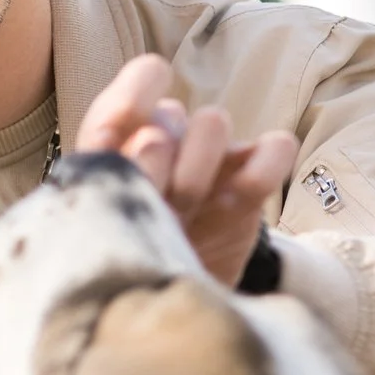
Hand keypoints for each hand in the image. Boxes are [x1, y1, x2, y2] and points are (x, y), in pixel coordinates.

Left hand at [75, 54, 298, 286]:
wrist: (164, 291)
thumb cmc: (122, 246)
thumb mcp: (98, 215)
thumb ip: (109, 172)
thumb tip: (150, 140)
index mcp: (120, 135)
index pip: (137, 83)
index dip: (133, 98)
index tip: (122, 137)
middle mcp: (167, 136)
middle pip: (169, 112)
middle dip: (156, 165)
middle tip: (146, 208)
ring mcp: (212, 158)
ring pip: (213, 121)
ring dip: (194, 172)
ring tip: (180, 218)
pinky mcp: (250, 183)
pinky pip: (275, 147)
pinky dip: (263, 169)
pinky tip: (232, 205)